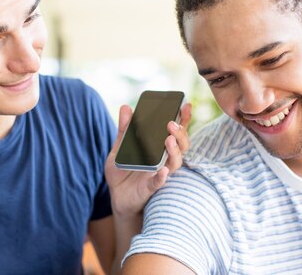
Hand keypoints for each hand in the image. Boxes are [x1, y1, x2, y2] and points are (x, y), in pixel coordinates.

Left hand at [104, 103, 191, 217]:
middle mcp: (164, 159)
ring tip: (169, 140)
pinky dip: (162, 177)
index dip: (183, 119)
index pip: (175, 132)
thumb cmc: (122, 170)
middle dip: (180, 133)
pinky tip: (162, 171)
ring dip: (174, 151)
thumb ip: (124, 129)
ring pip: (175, 162)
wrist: (116, 195)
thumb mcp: (120, 147)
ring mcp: (159, 173)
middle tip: (171, 124)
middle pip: (181, 145)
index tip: (185, 106)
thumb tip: (126, 107)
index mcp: (158, 147)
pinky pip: (159, 182)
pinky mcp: (150, 187)